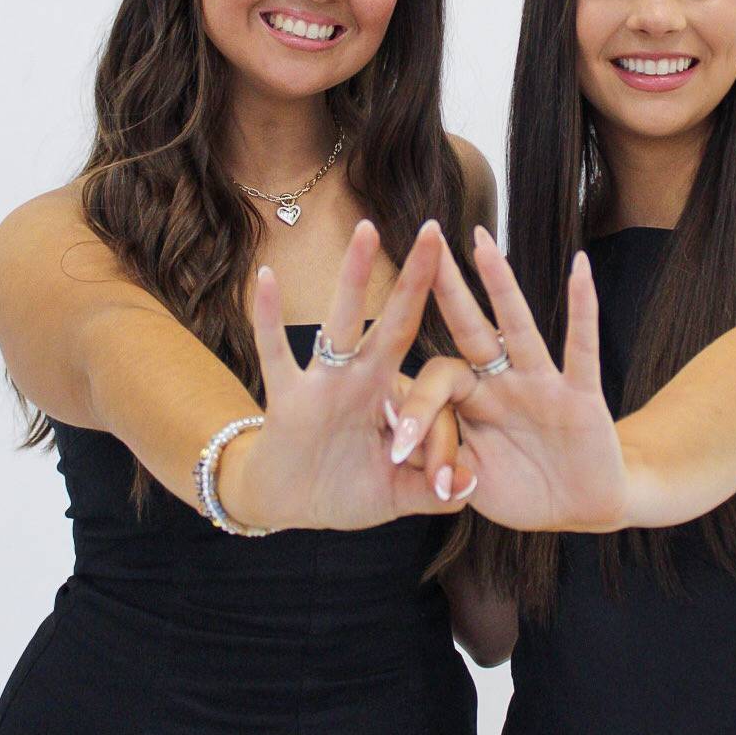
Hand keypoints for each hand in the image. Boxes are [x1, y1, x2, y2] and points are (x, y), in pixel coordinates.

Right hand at [226, 218, 474, 530]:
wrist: (285, 504)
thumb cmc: (344, 490)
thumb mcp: (396, 495)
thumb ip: (432, 491)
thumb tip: (469, 487)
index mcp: (391, 396)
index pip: (430, 379)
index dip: (444, 401)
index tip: (445, 434)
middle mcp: (361, 378)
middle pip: (396, 321)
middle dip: (417, 279)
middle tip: (435, 229)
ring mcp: (324, 383)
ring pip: (343, 323)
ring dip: (354, 278)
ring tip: (367, 231)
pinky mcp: (287, 396)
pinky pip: (276, 352)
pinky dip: (269, 318)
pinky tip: (266, 277)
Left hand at [391, 227, 629, 531]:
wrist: (577, 510)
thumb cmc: (517, 491)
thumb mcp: (468, 484)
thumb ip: (438, 465)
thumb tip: (397, 447)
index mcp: (470, 403)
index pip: (436, 383)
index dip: (414, 410)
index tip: (397, 447)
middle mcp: (502, 383)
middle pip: (469, 326)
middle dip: (447, 286)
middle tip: (426, 237)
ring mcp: (541, 385)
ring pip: (517, 326)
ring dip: (501, 285)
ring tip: (482, 242)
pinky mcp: (580, 396)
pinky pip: (581, 347)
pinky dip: (582, 308)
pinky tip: (580, 267)